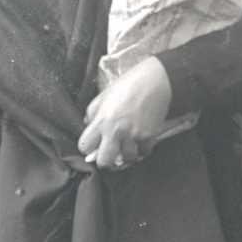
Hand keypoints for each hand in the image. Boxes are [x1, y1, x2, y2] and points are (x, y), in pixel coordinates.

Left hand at [78, 56, 172, 170]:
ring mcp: (133, 135)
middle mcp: (116, 131)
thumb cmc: (129, 85)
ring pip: (126, 160)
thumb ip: (93, 113)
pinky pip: (143, 153)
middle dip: (104, 159)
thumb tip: (88, 126)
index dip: (88, 147)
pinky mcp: (149, 136)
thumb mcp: (104, 96)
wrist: (156, 80)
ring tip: (126, 145)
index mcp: (102, 120)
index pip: (85, 147)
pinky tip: (138, 142)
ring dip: (125, 154)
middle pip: (104, 162)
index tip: (93, 145)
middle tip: (108, 152)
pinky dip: (140, 150)